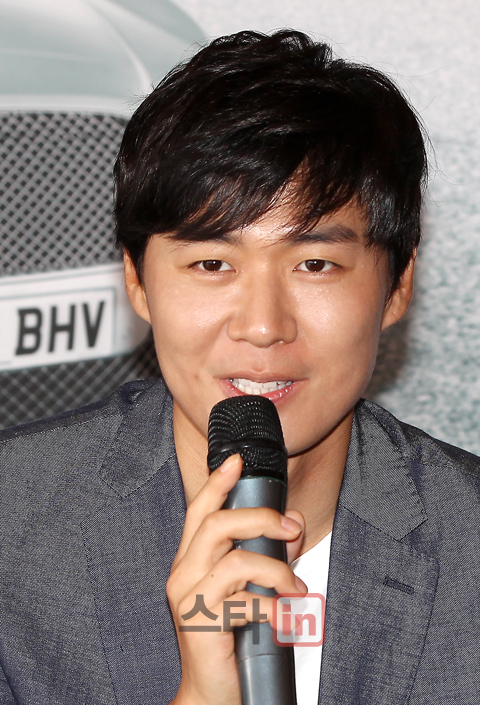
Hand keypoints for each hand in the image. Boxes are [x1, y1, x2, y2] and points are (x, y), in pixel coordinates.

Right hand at [167, 454, 305, 704]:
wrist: (213, 693)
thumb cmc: (230, 638)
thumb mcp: (249, 588)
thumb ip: (267, 555)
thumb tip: (294, 524)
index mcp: (190, 561)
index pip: (199, 511)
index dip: (217, 483)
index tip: (237, 461)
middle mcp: (183, 574)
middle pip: (216, 524)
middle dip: (260, 518)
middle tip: (291, 528)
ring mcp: (189, 599)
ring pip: (235, 559)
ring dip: (276, 570)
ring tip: (296, 588)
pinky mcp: (201, 624)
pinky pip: (245, 601)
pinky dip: (273, 607)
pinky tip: (283, 619)